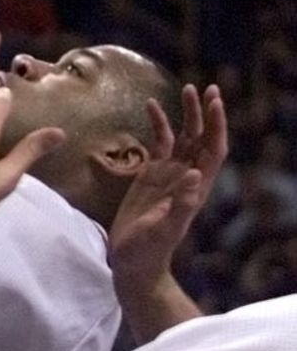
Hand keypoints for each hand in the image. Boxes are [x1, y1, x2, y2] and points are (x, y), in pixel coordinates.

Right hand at [109, 82, 226, 294]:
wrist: (132, 262)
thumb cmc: (149, 250)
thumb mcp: (166, 228)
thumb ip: (181, 203)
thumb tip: (193, 173)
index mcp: (196, 187)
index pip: (213, 149)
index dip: (217, 126)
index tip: (215, 102)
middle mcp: (186, 176)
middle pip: (202, 138)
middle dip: (206, 113)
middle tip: (207, 88)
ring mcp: (169, 174)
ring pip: (183, 137)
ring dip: (187, 115)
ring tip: (187, 89)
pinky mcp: (150, 174)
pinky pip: (158, 143)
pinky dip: (158, 124)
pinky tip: (150, 106)